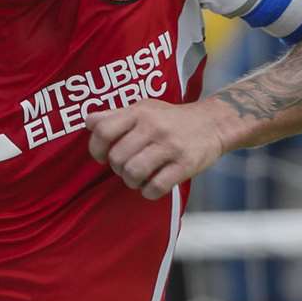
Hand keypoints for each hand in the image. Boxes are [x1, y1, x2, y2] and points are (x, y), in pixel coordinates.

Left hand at [85, 99, 225, 199]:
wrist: (214, 123)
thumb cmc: (171, 119)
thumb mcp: (144, 108)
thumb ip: (115, 115)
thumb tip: (88, 121)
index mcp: (140, 112)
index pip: (103, 130)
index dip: (95, 148)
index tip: (101, 157)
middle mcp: (154, 127)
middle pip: (117, 157)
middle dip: (117, 168)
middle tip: (126, 167)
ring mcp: (171, 146)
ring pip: (133, 173)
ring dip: (130, 181)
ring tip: (137, 177)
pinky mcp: (186, 164)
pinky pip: (156, 187)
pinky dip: (148, 192)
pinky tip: (152, 186)